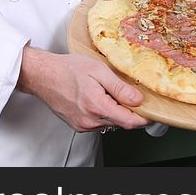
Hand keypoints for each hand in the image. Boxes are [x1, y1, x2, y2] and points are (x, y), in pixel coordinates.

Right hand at [16, 46, 149, 131]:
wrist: (43, 75)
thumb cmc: (68, 69)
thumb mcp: (99, 71)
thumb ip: (120, 88)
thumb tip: (138, 100)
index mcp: (97, 107)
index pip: (129, 122)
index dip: (144, 117)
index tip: (152, 110)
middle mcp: (90, 121)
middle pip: (121, 123)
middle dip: (131, 111)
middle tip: (132, 94)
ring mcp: (83, 125)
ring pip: (110, 123)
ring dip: (116, 111)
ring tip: (110, 91)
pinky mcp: (78, 124)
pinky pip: (99, 122)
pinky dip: (105, 112)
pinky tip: (99, 97)